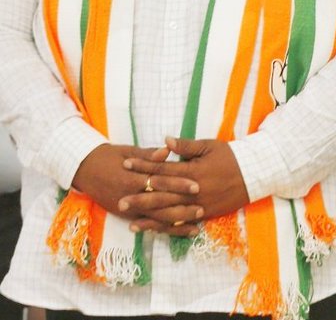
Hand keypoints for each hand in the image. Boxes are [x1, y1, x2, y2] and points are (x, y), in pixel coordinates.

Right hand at [71, 143, 202, 236]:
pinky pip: (147, 224)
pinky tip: (179, 232)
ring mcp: (127, 209)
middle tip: (202, 209)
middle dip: (181, 208)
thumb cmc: (109, 157)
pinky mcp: (126, 215)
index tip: (196, 186)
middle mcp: (129, 196)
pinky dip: (163, 229)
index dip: (178, 185)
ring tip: (196, 226)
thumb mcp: (128, 152)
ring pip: (155, 219)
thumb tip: (167, 151)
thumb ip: (148, 154)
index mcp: (131, 177)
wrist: (84, 169)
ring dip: (176, 224)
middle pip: (159, 204)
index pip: (159, 182)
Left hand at [120, 137, 249, 228]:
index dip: (143, 166)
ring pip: (170, 213)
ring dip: (150, 218)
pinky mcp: (205, 214)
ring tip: (131, 222)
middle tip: (120, 200)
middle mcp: (193, 190)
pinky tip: (155, 230)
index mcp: (192, 170)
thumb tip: (165, 141)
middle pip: (162, 194)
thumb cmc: (231, 156)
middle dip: (140, 197)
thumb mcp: (210, 146)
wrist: (255, 173)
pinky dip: (168, 227)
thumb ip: (186, 145)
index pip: (162, 168)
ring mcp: (199, 204)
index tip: (126, 164)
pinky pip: (184, 222)